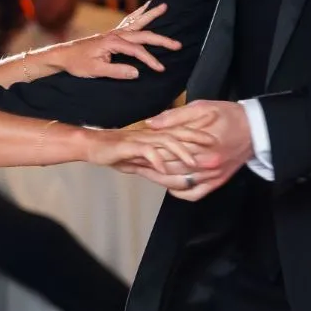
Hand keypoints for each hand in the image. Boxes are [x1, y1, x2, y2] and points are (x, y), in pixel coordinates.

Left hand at [49, 3, 181, 79]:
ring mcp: (114, 32)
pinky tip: (145, 8)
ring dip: (151, 15)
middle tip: (178, 44)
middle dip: (161, 39)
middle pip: (143, 35)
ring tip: (164, 6)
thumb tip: (136, 73)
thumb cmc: (78, 64)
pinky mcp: (112, 34)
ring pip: (137, 22)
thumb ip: (116, 71)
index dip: (150, 60)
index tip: (160, 69)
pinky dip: (139, 14)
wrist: (64, 55)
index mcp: (112, 42)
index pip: (137, 51)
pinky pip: (129, 21)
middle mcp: (115, 34)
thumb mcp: (95, 71)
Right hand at [84, 122, 213, 175]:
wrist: (95, 146)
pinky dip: (155, 158)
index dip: (198, 135)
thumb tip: (177, 177)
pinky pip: (144, 151)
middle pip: (178, 133)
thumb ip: (160, 167)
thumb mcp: (143, 162)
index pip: (181, 133)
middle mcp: (152, 135)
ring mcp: (141, 139)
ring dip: (180, 151)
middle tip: (213, 146)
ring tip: (192, 161)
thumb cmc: (120, 153)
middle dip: (196, 139)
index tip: (216, 140)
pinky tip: (162, 167)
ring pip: (164, 141)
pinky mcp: (128, 146)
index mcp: (156, 136)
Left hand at [132, 100, 251, 200]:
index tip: (130, 149)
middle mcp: (206, 163)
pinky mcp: (217, 182)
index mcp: (201, 144)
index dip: (146, 151)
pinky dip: (179, 192)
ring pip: (177, 183)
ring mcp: (212, 175)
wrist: (256, 129)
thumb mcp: (202, 107)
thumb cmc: (229, 115)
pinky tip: (168, 185)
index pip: (166, 151)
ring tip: (141, 172)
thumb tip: (151, 123)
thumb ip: (176, 116)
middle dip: (146, 165)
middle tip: (128, 162)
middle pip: (168, 168)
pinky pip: (194, 194)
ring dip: (157, 179)